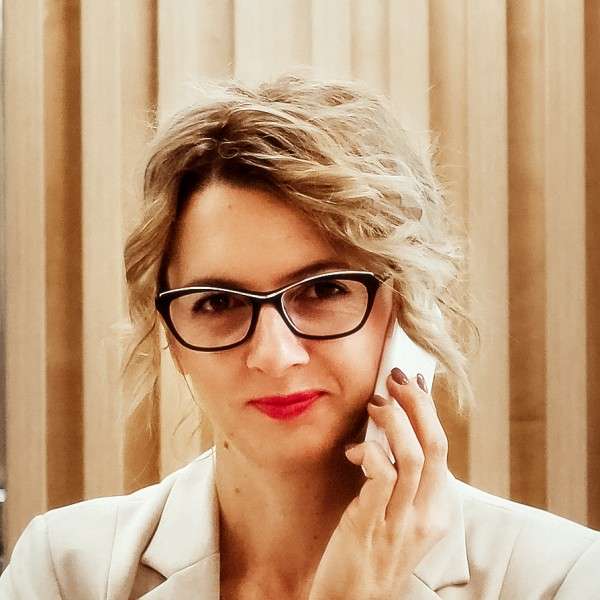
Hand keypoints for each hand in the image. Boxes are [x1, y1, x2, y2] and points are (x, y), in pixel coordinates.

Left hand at [307, 370, 451, 599]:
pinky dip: (370, 451)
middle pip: (435, 446)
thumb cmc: (370, 553)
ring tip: (376, 403)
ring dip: (394, 420)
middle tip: (397, 379)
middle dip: (418, 404)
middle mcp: (426, 516)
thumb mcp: (397, 516)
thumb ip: (398, 479)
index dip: (429, 411)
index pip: (441, 450)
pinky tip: (355, 451)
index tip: (414, 383)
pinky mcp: (372, 525)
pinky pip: (381, 475)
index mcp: (436, 511)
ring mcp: (401, 523)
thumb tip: (387, 431)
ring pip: (412, 456)